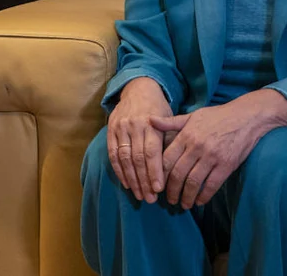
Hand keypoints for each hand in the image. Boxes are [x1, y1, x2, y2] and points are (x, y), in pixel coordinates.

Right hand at [107, 77, 171, 202]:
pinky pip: (112, 154)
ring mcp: (120, 128)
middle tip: (150, 198)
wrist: (138, 89)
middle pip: (137, 158)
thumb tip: (176, 166)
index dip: (154, 172)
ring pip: (124, 158)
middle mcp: (134, 126)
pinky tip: (126, 183)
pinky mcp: (110, 130)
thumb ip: (170, 139)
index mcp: (150, 124)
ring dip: (132, 179)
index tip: (159, 189)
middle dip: (143, 181)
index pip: (151, 152)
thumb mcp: (169, 119)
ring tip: (139, 195)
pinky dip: (119, 170)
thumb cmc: (158, 108)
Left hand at [151, 88, 286, 209]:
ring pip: (194, 181)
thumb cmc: (216, 116)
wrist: (246, 117)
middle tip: (169, 200)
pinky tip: (199, 201)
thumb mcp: (192, 116)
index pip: (167, 159)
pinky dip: (204, 195)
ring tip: (183, 204)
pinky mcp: (227, 165)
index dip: (160, 175)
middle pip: (178, 173)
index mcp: (186, 135)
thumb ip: (170, 122)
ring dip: (187, 196)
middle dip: (171, 190)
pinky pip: (212, 184)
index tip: (157, 185)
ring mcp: (212, 157)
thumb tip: (149, 120)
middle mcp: (196, 147)